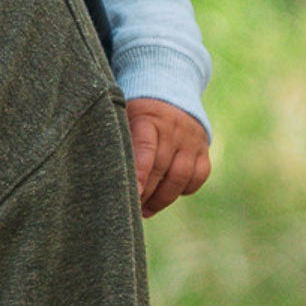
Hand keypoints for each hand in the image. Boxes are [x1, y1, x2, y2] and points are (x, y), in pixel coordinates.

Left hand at [126, 97, 210, 216]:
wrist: (170, 94)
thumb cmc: (135, 114)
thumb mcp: (122, 116)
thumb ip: (116, 140)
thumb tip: (101, 174)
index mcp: (149, 118)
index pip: (145, 149)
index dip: (138, 174)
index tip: (131, 194)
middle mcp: (174, 129)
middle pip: (161, 168)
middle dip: (145, 193)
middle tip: (129, 210)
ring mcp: (191, 140)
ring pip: (181, 177)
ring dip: (162, 199)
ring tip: (145, 211)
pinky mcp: (204, 150)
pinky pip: (199, 176)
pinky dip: (183, 191)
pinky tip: (164, 197)